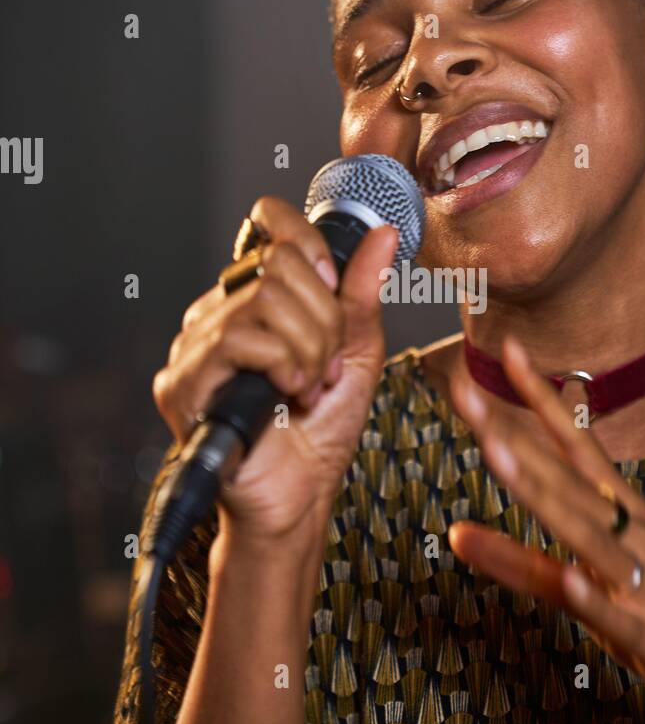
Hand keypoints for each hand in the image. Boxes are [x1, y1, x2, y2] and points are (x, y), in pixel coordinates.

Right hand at [153, 195, 397, 542]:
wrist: (299, 496)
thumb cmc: (321, 430)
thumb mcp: (356, 351)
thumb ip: (362, 292)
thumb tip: (382, 235)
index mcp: (254, 299)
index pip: (268, 227)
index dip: (309, 243)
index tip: (334, 286)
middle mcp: (217, 313)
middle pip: (279, 265)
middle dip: (323, 319)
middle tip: (327, 364)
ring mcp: (195, 346)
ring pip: (264, 300)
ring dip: (308, 348)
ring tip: (310, 385)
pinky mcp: (183, 381)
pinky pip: (239, 339)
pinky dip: (283, 364)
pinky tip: (290, 393)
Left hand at [448, 336, 644, 723]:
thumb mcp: (602, 593)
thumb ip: (532, 565)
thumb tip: (460, 535)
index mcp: (631, 519)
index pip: (578, 445)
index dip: (540, 398)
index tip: (506, 348)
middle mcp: (639, 538)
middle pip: (568, 476)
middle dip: (513, 431)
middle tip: (462, 389)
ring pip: (585, 531)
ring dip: (540, 491)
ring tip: (495, 452)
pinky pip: (615, 615)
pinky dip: (590, 593)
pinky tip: (565, 576)